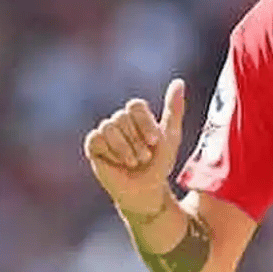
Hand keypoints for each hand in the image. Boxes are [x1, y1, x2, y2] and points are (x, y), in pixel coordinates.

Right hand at [83, 78, 185, 214]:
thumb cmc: (159, 163)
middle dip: (136, 140)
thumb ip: (174, 109)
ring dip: (125, 148)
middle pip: (122, 117)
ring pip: (108, 127)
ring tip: (134, 162)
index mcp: (137, 116)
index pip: (135, 105)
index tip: (154, 141)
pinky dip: (111, 152)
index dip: (145, 123)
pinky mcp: (93, 147)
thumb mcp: (171, 136)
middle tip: (144, 157)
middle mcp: (120, 121)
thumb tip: (179, 82)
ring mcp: (105, 133)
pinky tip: (118, 163)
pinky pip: (96, 139)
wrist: (147, 189)